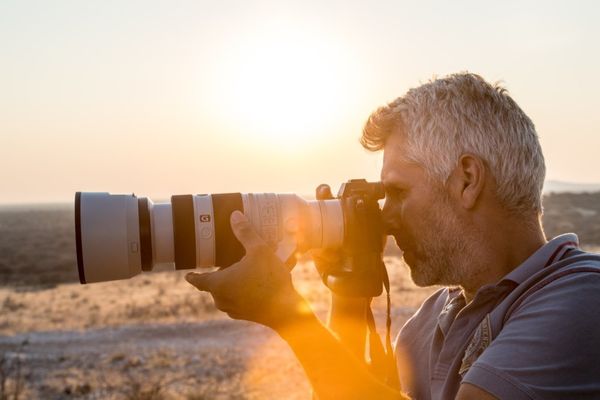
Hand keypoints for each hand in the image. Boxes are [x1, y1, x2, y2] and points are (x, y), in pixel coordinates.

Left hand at [186, 211, 309, 329]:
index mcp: (219, 284)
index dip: (193, 276)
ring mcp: (234, 309)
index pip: (198, 280)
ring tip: (247, 271)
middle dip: (221, 274)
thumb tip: (235, 216)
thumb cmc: (270, 280)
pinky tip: (259, 284)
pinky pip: (240, 300)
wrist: (287, 310)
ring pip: (228, 293)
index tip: (188, 274)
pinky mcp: (246, 315)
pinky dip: (245, 292)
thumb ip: (245, 233)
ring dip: (234, 283)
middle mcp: (222, 299)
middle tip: (228, 262)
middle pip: (215, 284)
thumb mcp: (259, 250)